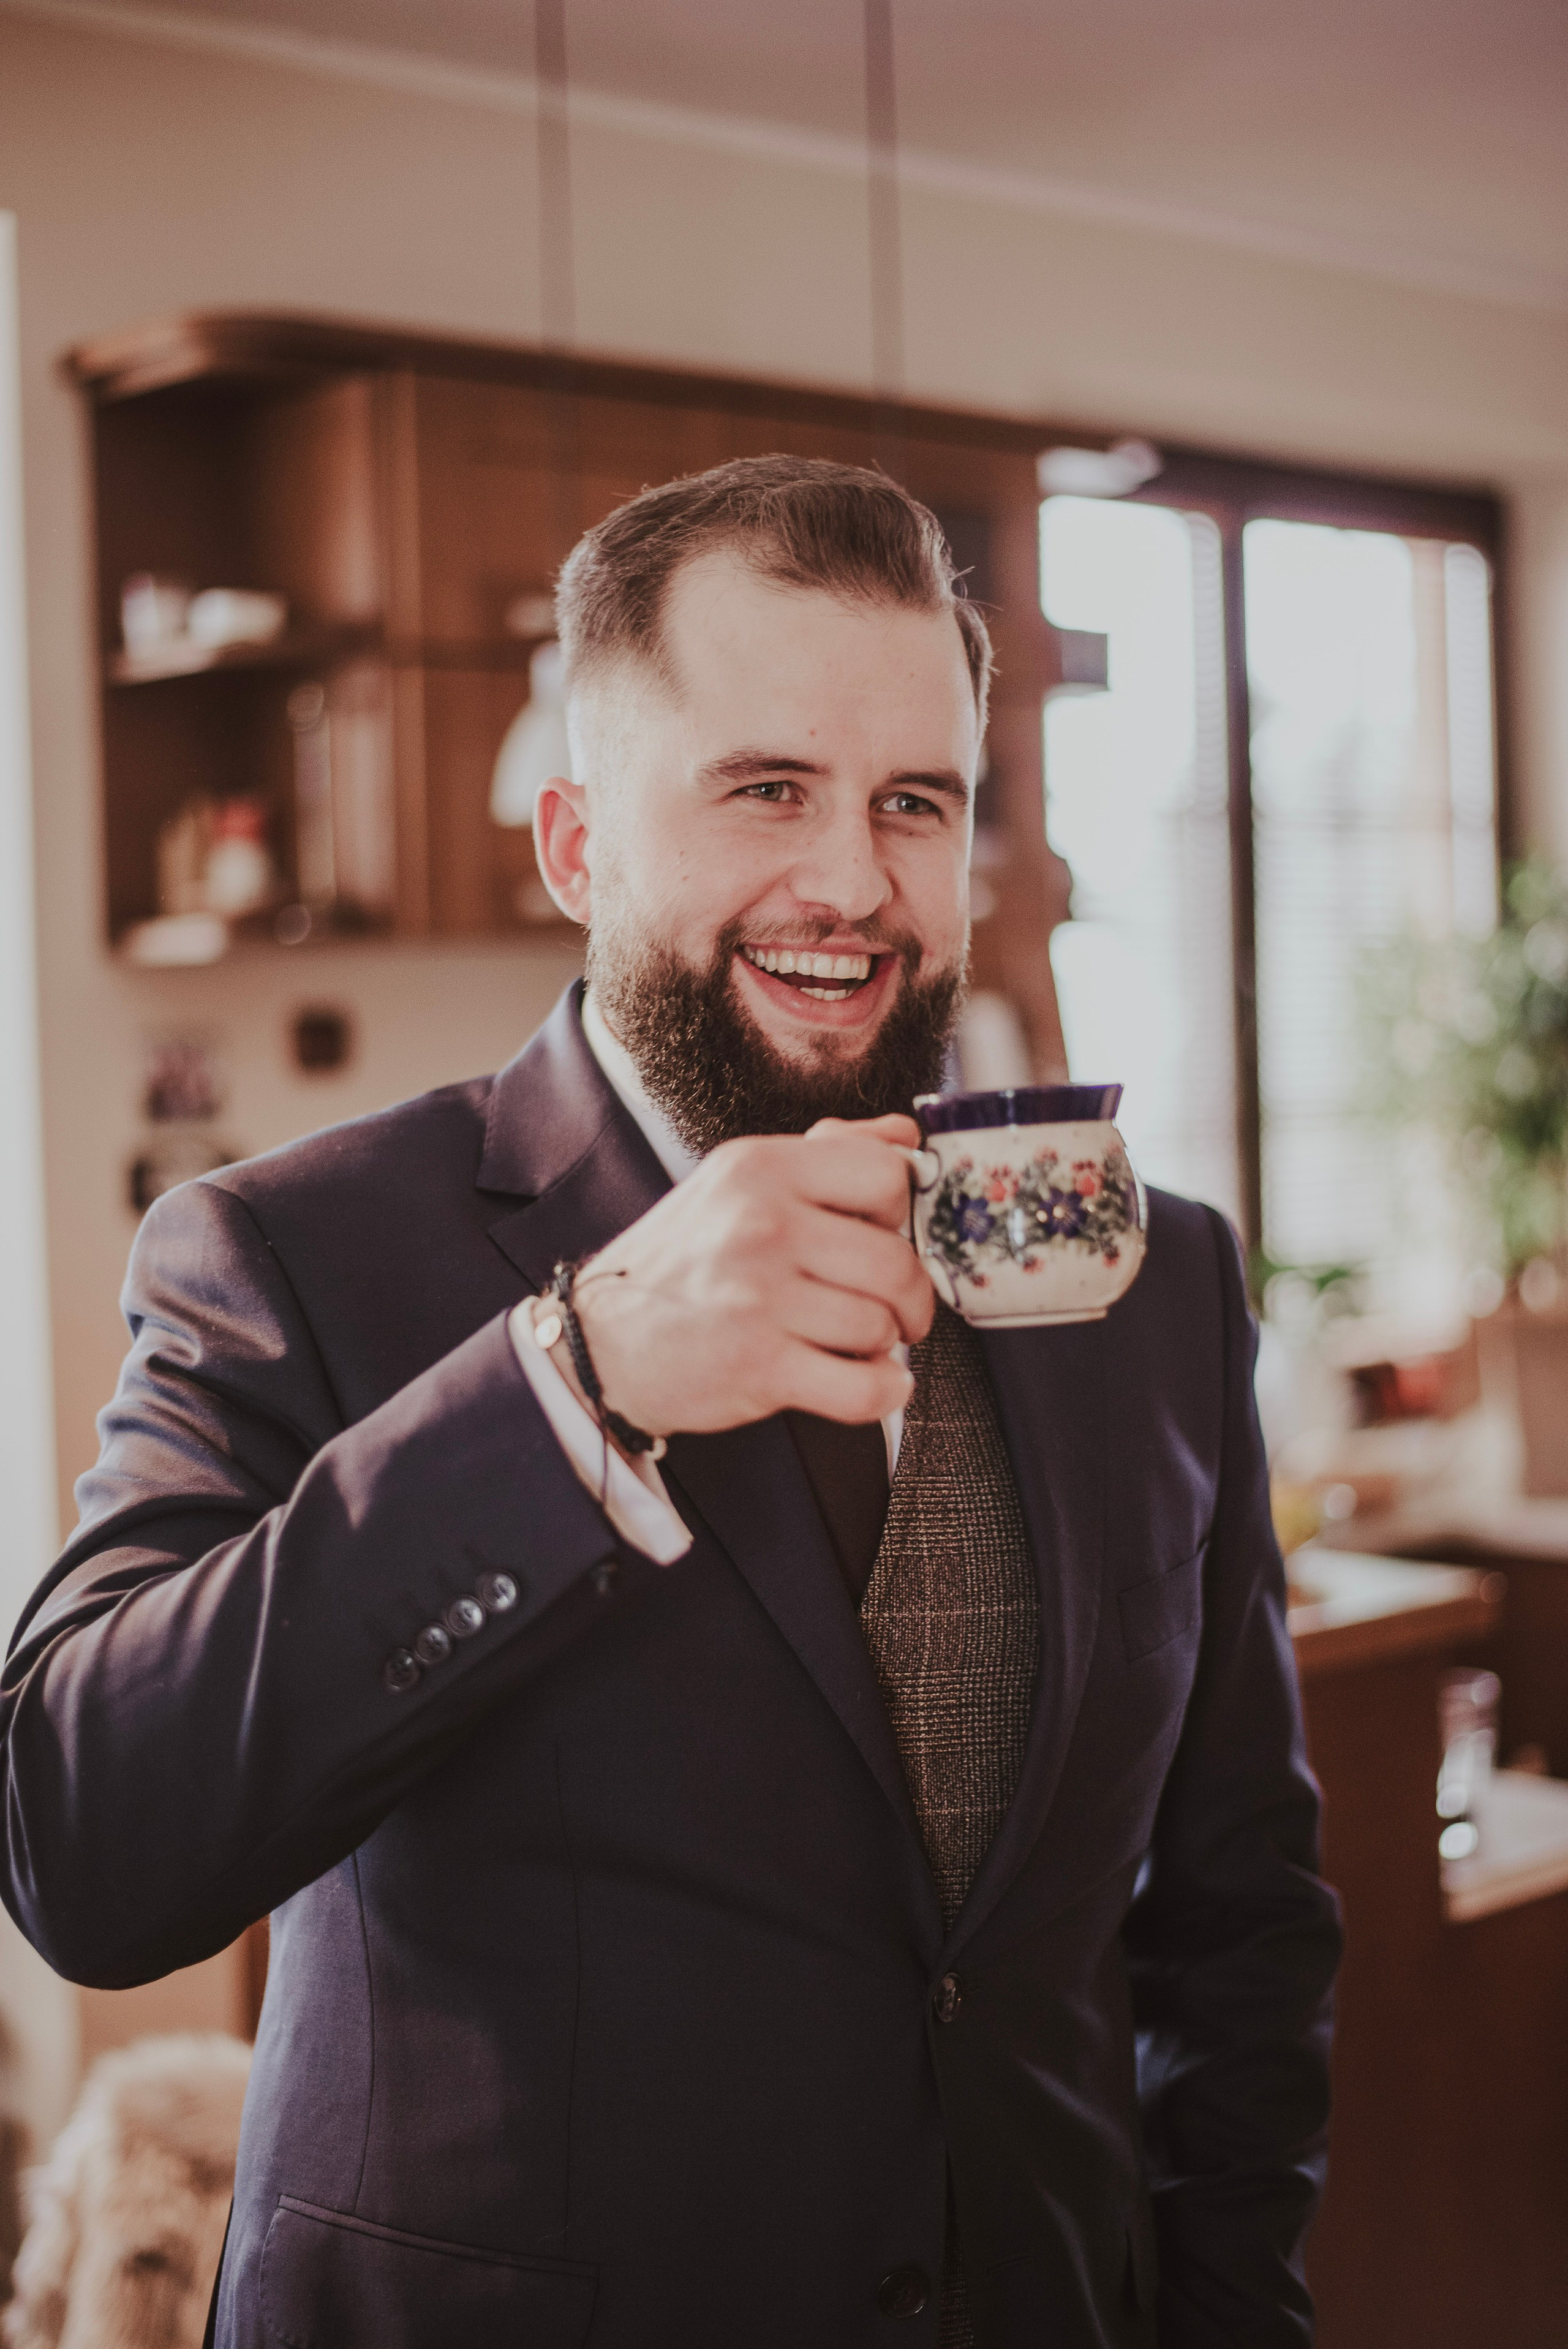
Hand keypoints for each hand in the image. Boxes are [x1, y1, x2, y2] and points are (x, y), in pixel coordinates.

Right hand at [568, 1115, 934, 1436]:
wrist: (601, 1341)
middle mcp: (760, 1226)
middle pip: (896, 1261)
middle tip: (897, 1309)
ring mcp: (759, 1298)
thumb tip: (906, 1136)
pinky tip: (872, 1381)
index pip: (885, 1174)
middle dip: (911, 1297)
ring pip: (881, 1326)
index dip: (901, 1212)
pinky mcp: (758, 1366)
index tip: (886, 1236)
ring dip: (885, 1344)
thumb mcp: (739, 1182)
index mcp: (760, 1168)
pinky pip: (865, 1388)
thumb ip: (828, 1152)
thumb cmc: (680, 1262)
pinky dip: (883, 1392)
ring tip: (858, 1341)